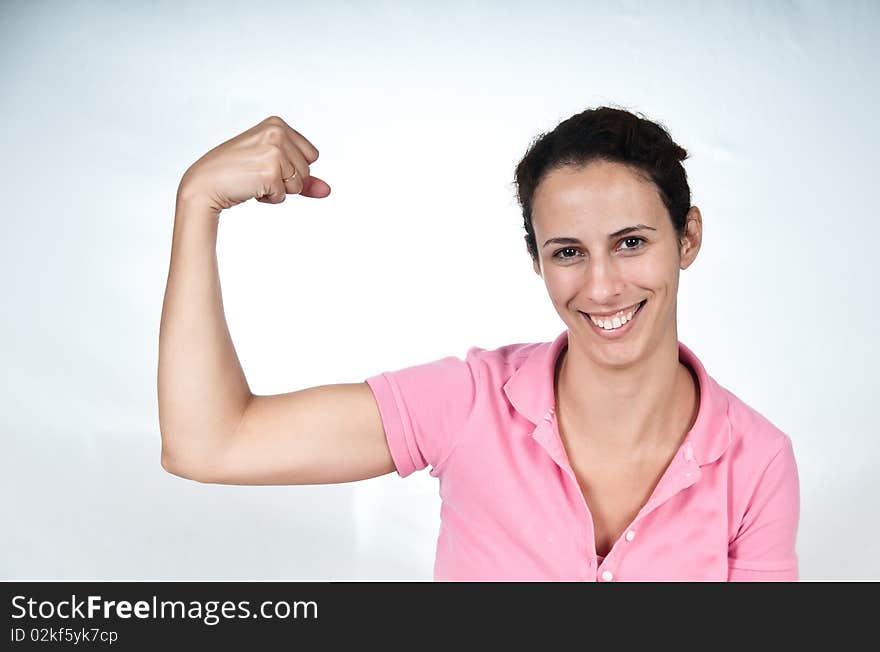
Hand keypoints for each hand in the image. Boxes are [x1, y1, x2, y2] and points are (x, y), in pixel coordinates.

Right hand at [176, 115, 330, 212]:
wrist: (205, 184)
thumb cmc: (235, 173)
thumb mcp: (272, 167)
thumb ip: (303, 177)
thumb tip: (327, 190)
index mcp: (277, 124)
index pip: (312, 156)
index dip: (293, 167)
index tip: (266, 162)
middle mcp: (277, 132)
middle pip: (307, 171)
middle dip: (286, 180)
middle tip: (257, 172)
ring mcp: (274, 151)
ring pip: (298, 184)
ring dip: (278, 189)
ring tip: (253, 179)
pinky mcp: (270, 171)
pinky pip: (284, 196)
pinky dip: (269, 198)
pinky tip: (250, 187)